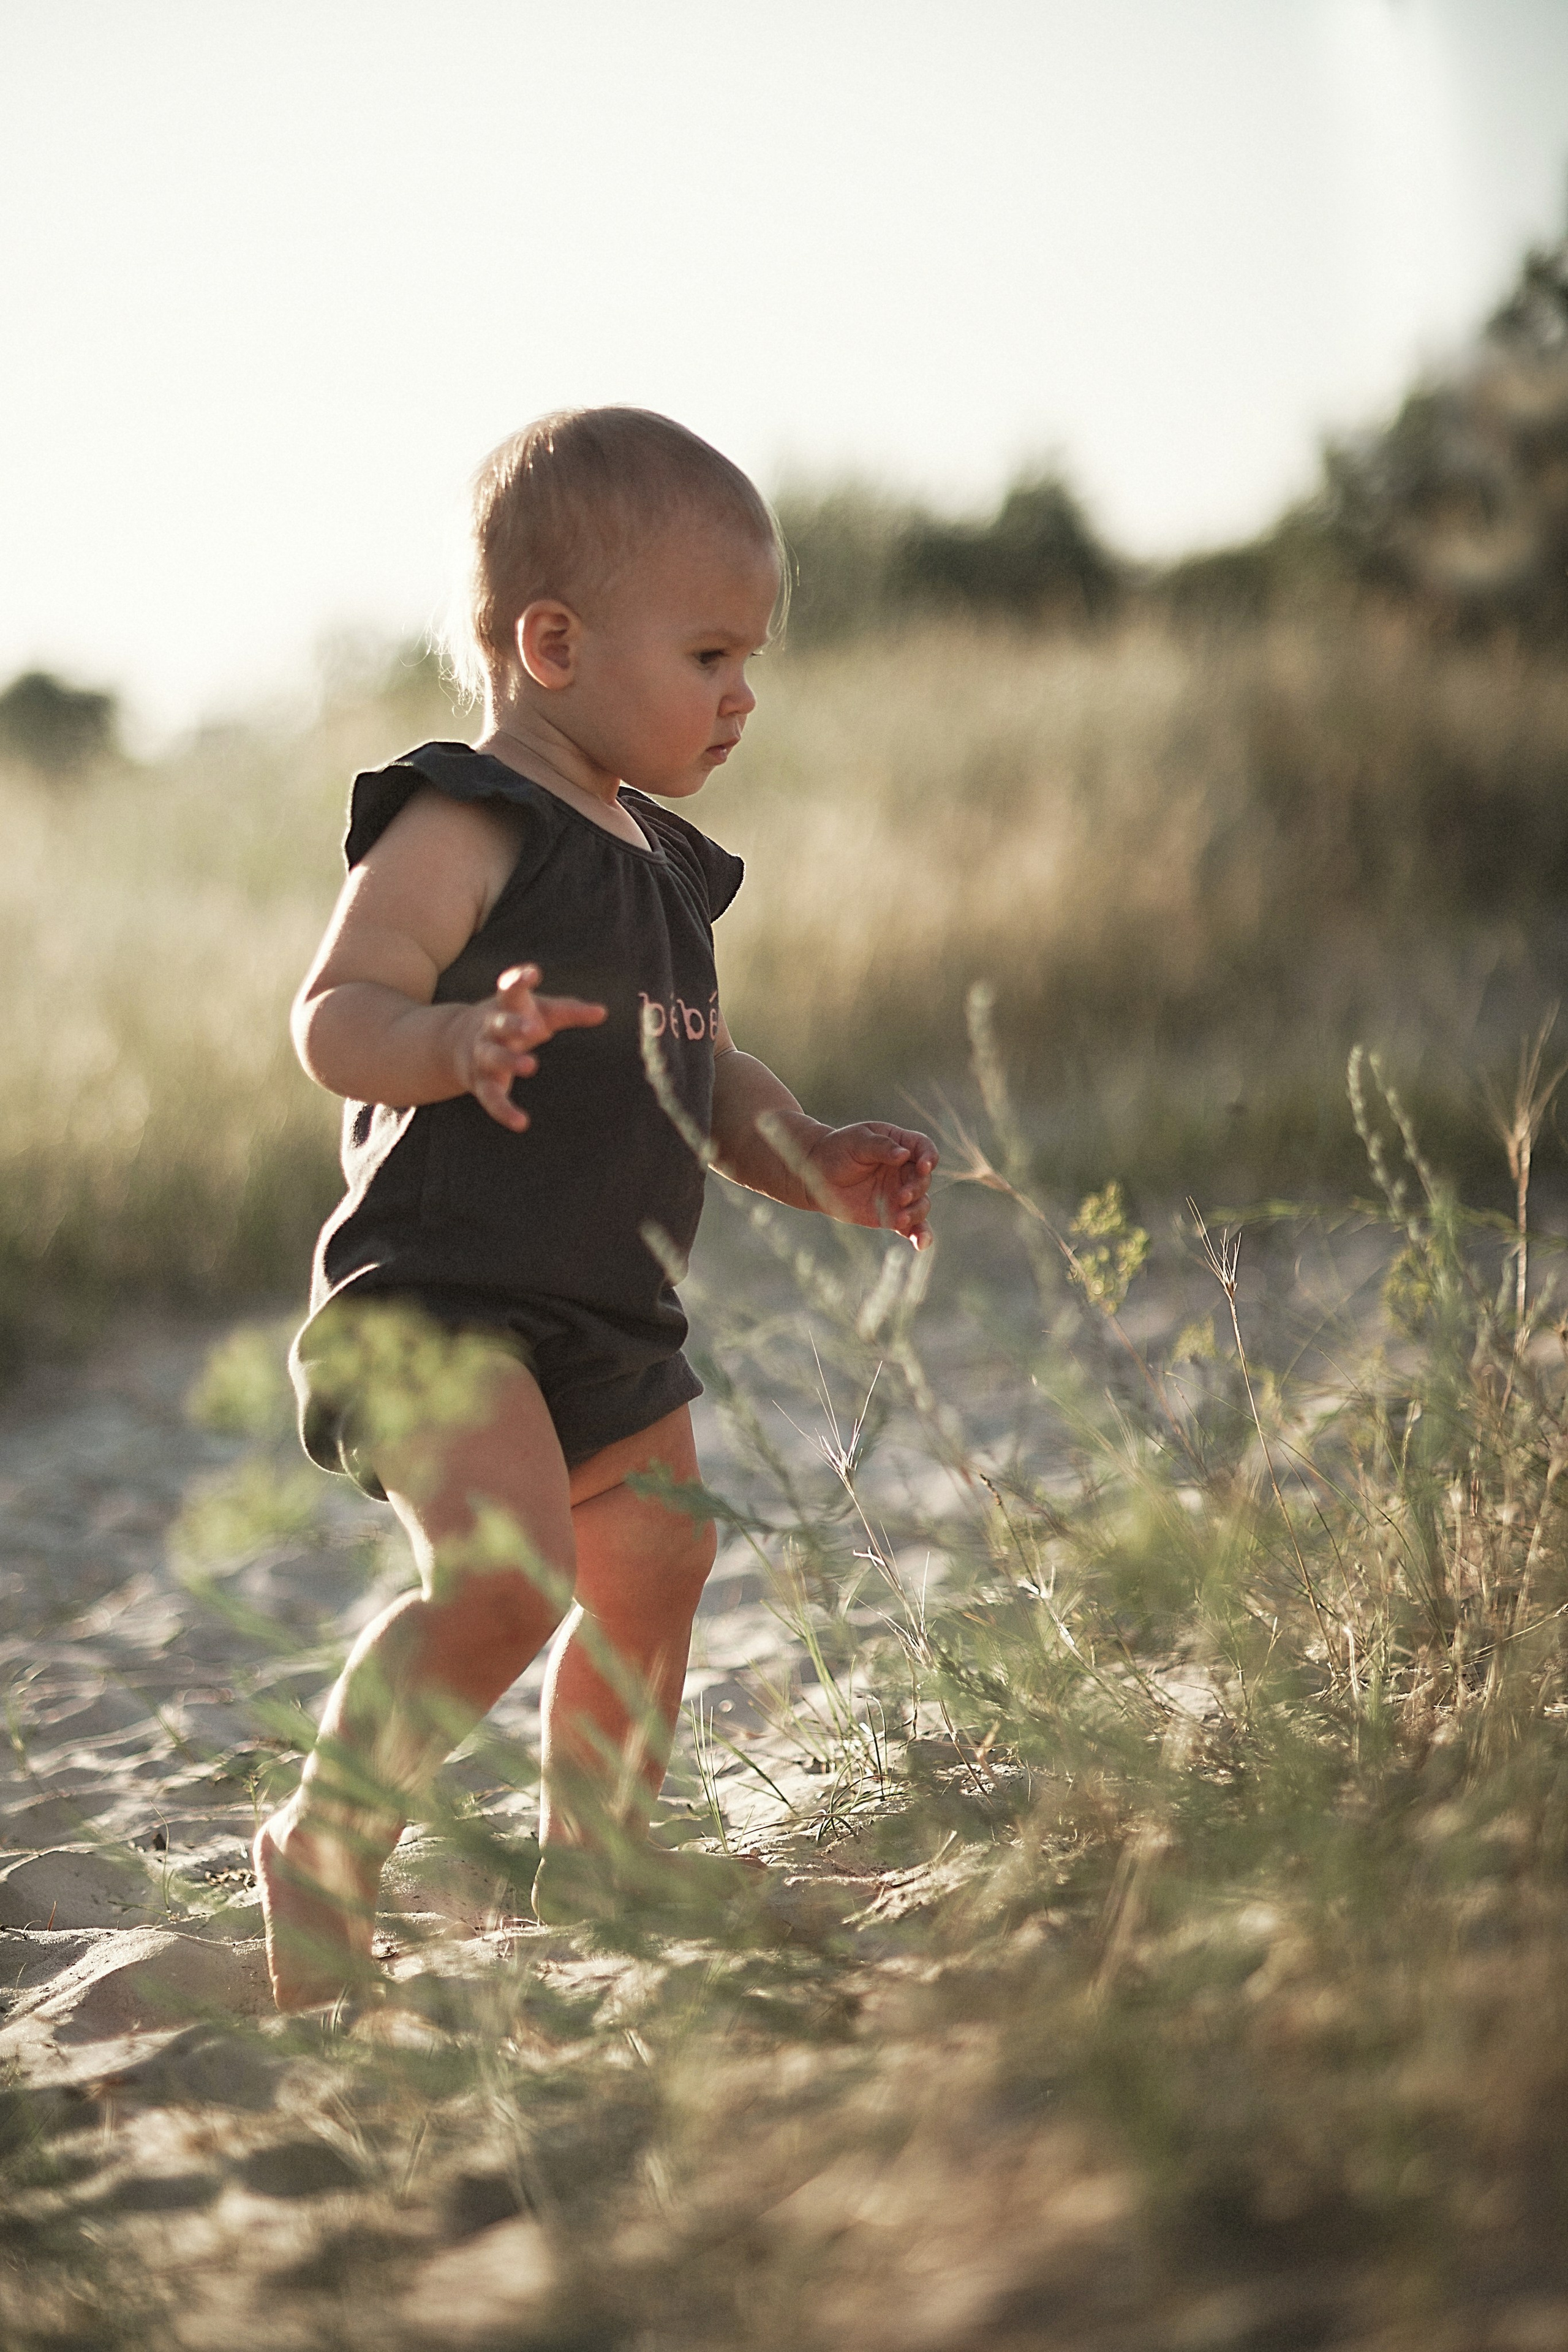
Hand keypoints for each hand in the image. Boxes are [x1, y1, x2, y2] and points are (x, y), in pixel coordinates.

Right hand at [455, 963, 605, 1131]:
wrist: (456, 1041)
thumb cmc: (513, 1019)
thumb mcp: (540, 1012)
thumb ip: (570, 1011)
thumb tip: (603, 1012)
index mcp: (506, 1006)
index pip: (510, 989)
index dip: (519, 980)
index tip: (532, 973)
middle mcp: (491, 1029)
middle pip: (499, 1025)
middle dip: (513, 1025)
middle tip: (534, 1029)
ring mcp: (483, 1055)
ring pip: (492, 1057)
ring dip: (509, 1061)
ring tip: (531, 1065)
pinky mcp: (481, 1083)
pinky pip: (491, 1098)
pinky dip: (503, 1111)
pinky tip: (521, 1123)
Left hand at [801, 1121, 937, 1248]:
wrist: (815, 1176)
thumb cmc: (836, 1150)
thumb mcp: (857, 1140)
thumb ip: (881, 1146)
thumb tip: (904, 1155)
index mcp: (900, 1145)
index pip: (924, 1148)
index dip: (929, 1157)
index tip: (924, 1167)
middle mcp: (904, 1170)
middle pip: (923, 1179)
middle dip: (917, 1188)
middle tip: (902, 1196)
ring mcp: (899, 1194)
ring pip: (922, 1205)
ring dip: (916, 1213)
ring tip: (900, 1219)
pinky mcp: (891, 1216)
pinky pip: (911, 1227)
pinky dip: (919, 1235)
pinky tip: (921, 1244)